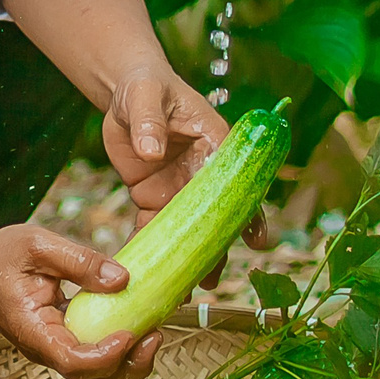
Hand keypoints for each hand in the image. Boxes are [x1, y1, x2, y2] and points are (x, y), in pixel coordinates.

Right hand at [0, 224, 163, 378]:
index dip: (106, 356)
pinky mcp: (64, 340)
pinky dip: (120, 349)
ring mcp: (55, 348)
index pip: (73, 362)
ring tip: (152, 332)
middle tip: (155, 334)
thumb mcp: (38, 245)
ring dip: (129, 362)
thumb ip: (79, 261)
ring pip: (98, 375)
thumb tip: (123, 280)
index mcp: (34, 331)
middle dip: (129, 365)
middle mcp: (45, 349)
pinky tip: (137, 324)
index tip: (129, 332)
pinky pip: (96, 357)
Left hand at [100, 63, 275, 277]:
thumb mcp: (146, 95)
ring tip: (181, 292)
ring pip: (186, 232)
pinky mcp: (153, 198)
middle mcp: (201, 175)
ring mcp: (178, 191)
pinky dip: (150, 251)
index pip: (239, 183)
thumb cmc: (145, 86)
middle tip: (210, 279)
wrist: (123, 92)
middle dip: (216, 249)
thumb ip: (148, 121)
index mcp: (215, 146)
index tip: (256, 240)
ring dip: (186, 260)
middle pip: (216, 217)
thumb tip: (151, 151)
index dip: (250, 212)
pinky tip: (145, 276)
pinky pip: (152, 230)